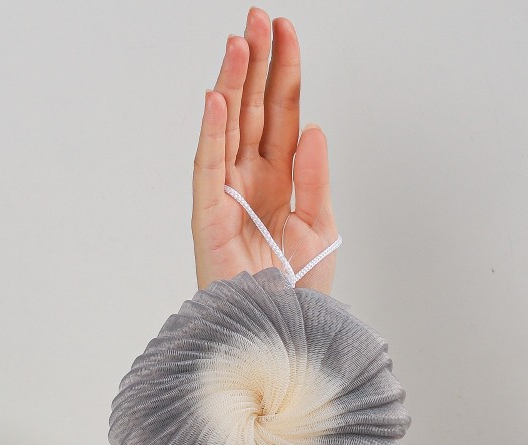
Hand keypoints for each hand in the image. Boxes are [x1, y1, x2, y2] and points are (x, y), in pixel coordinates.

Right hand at [191, 7, 337, 295]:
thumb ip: (315, 178)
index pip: (281, 115)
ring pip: (228, 128)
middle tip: (259, 19)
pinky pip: (208, 167)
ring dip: (233, 85)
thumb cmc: (298, 289)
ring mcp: (227, 195)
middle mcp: (252, 181)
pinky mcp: (209, 216)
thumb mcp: (319, 227)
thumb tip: (313, 128)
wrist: (279, 330)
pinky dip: (212, 134)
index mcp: (280, 180)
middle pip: (253, 111)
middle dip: (257, 65)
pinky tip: (218, 99)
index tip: (287, 33)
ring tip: (240, 42)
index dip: (285, 75)